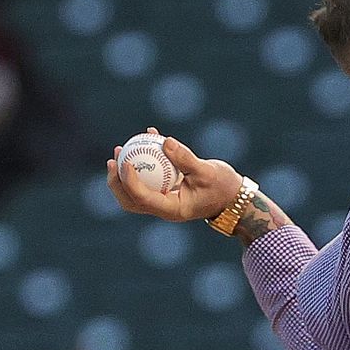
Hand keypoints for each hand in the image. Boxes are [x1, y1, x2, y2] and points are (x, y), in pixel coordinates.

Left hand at [106, 126, 241, 221]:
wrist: (234, 197)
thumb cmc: (224, 187)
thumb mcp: (208, 172)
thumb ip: (185, 158)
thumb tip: (164, 141)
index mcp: (172, 209)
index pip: (143, 198)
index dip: (130, 181)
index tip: (126, 161)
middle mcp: (164, 207)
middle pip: (131, 200)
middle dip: (118, 181)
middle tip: (115, 159)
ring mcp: (164, 200)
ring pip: (135, 191)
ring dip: (124, 173)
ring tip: (119, 150)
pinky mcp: (167, 190)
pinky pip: (149, 178)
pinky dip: (143, 163)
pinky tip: (143, 140)